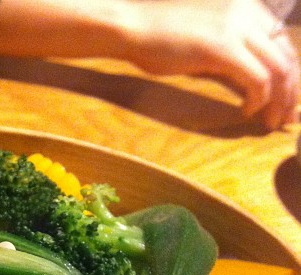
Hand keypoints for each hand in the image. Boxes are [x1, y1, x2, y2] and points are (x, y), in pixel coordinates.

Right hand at [125, 0, 299, 128]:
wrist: (133, 27)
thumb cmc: (160, 38)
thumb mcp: (205, 44)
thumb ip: (230, 58)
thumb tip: (250, 86)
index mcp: (248, 8)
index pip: (283, 44)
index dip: (291, 76)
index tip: (287, 102)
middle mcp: (250, 12)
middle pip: (287, 57)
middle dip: (291, 93)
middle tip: (284, 118)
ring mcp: (238, 28)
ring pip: (279, 70)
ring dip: (279, 101)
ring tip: (270, 120)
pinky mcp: (223, 48)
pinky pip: (258, 79)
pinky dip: (258, 100)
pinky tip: (247, 111)